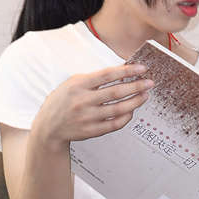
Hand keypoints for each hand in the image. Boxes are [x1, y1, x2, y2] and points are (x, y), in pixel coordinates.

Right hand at [34, 65, 153, 147]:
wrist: (48, 127)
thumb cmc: (62, 101)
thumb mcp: (72, 83)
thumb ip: (94, 79)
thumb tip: (121, 71)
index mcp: (78, 85)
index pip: (107, 75)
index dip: (126, 71)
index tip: (141, 68)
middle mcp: (83, 101)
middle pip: (116, 92)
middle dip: (136, 86)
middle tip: (150, 83)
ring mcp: (87, 117)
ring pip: (118, 109)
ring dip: (135, 102)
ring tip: (145, 95)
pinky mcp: (91, 131)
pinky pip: (114, 124)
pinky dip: (126, 117)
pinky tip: (132, 110)